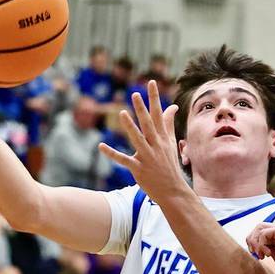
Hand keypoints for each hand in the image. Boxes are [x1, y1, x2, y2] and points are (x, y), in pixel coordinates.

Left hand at [98, 81, 186, 204]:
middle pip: (148, 124)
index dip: (154, 98)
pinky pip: (123, 160)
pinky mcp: (138, 169)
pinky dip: (112, 154)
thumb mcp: (171, 143)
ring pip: (137, 139)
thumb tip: (172, 107)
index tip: (151, 82)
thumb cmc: (170, 165)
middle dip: (142, 109)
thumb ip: (169, 124)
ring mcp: (147, 157)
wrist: (173, 191)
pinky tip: (101, 146)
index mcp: (162, 138)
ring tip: (122, 113)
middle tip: (135, 94)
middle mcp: (156, 145)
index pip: (158, 114)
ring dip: (130, 127)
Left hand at [246, 223, 274, 273]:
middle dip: (252, 239)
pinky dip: (262, 244)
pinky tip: (268, 254)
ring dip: (256, 242)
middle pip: (260, 226)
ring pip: (260, 227)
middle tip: (255, 253)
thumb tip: (258, 247)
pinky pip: (264, 233)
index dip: (255, 241)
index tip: (257, 255)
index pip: (264, 231)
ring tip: (261, 255)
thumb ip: (269, 249)